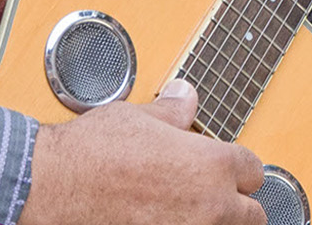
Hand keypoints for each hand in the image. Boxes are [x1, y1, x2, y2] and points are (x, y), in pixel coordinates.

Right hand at [18, 79, 264, 224]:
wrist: (57, 187)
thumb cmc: (93, 152)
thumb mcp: (137, 117)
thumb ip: (172, 112)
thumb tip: (185, 98)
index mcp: (212, 164)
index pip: (253, 169)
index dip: (238, 167)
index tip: (225, 167)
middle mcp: (210, 204)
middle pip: (253, 214)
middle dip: (237, 204)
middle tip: (213, 196)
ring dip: (214, 221)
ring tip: (189, 211)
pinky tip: (162, 219)